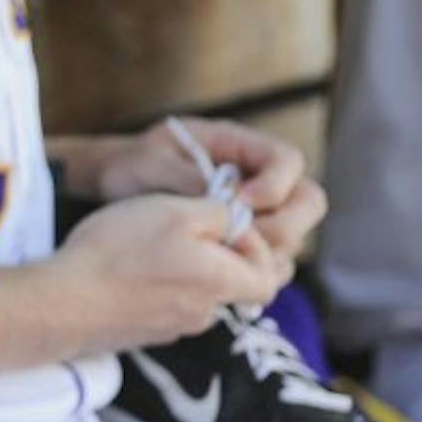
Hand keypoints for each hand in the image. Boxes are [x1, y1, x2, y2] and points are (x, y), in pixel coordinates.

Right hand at [53, 193, 289, 352]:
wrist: (63, 303)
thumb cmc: (120, 251)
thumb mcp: (176, 210)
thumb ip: (221, 213)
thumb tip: (238, 221)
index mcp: (223, 282)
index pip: (270, 275)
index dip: (256, 244)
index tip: (221, 222)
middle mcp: (207, 313)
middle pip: (235, 286)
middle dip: (222, 257)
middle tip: (191, 230)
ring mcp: (174, 328)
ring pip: (199, 295)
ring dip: (187, 271)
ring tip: (150, 245)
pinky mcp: (144, 334)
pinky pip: (167, 307)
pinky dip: (159, 287)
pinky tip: (129, 269)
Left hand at [93, 116, 327, 263]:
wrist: (115, 185)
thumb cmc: (133, 165)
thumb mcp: (153, 164)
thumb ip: (190, 179)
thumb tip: (229, 202)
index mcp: (238, 146)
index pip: (286, 159)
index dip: (276, 183)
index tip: (243, 203)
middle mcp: (257, 178)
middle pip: (306, 201)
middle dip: (284, 225)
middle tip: (243, 239)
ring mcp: (257, 212)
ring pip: (293, 236)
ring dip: (271, 252)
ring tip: (228, 258)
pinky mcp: (246, 240)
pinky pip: (272, 260)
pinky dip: (257, 270)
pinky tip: (225, 276)